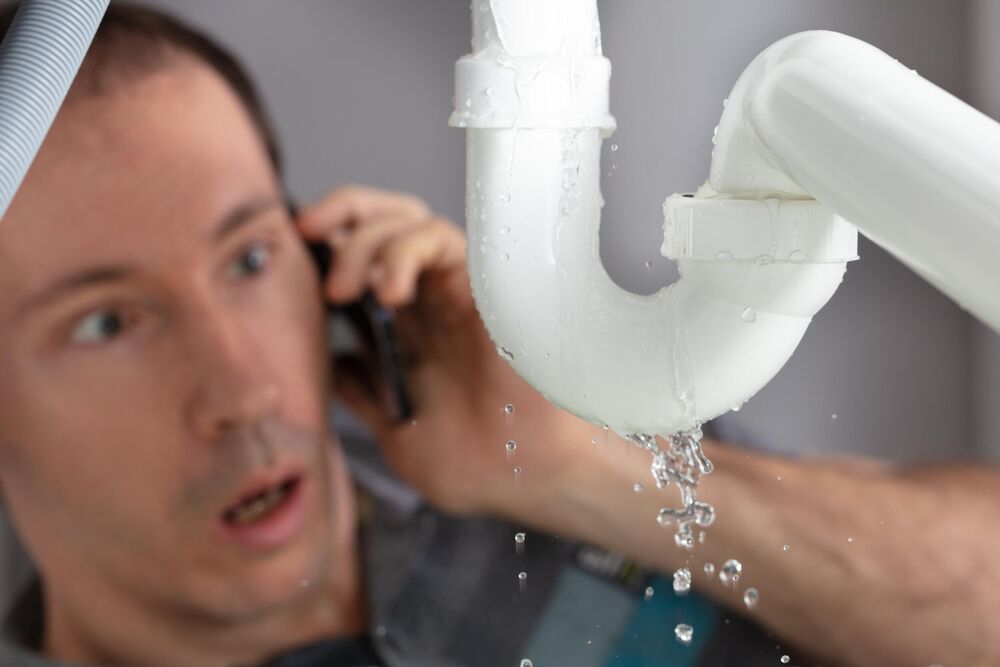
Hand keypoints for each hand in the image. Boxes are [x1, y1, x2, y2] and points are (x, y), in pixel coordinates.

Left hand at [296, 185, 599, 514]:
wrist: (523, 478)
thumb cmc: (476, 463)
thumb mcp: (395, 432)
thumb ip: (362, 395)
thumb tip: (328, 365)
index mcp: (407, 330)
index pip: (362, 260)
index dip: (325, 247)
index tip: (288, 257)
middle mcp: (429, 302)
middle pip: (382, 220)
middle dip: (338, 212)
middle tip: (304, 237)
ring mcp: (456, 291)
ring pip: (407, 220)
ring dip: (364, 240)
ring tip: (348, 290)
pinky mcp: (484, 284)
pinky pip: (440, 239)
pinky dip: (404, 250)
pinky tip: (390, 290)